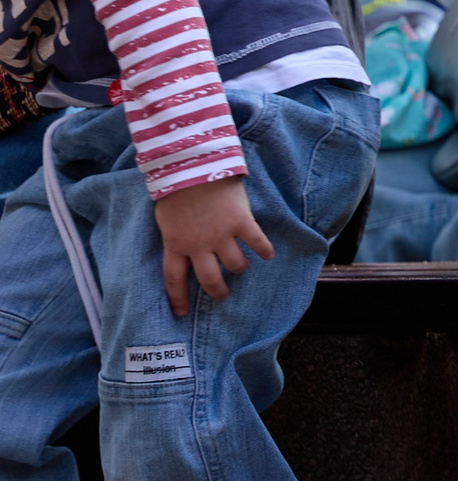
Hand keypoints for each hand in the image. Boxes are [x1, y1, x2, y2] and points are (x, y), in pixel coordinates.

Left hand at [155, 176, 271, 317]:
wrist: (195, 167)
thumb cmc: (176, 191)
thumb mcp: (167, 219)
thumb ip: (175, 237)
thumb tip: (183, 248)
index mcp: (176, 244)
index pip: (174, 280)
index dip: (178, 298)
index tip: (182, 313)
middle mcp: (199, 246)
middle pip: (209, 279)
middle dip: (218, 291)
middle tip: (223, 295)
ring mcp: (221, 235)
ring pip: (235, 264)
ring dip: (239, 268)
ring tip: (241, 268)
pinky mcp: (241, 222)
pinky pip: (256, 242)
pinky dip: (264, 250)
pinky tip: (268, 255)